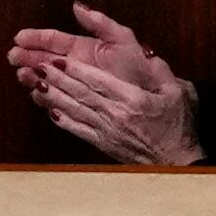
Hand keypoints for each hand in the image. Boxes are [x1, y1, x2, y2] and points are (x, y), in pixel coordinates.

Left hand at [9, 1, 199, 164]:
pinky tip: (50, 111)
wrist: (179, 162)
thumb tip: (144, 52)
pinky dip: (63, 121)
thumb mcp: (178, 92)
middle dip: (57, 79)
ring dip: (54, 97)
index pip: (98, 81)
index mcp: (133, 99)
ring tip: (36, 84)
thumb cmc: (179, 126)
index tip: (58, 59)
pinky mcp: (104, 144)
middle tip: (37, 65)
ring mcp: (108, 131)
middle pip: (81, 94)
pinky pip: (79, 131)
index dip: (76, 70)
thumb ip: (159, 71)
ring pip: (76, 110)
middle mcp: (117, 115)